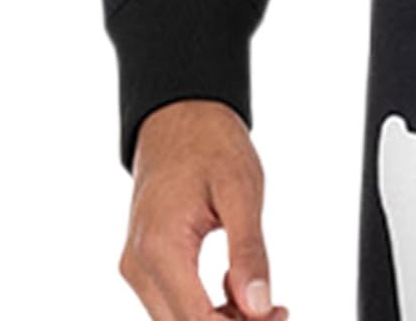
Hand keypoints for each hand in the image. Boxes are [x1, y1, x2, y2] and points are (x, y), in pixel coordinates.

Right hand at [120, 100, 287, 320]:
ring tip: (263, 298)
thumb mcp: (241, 189)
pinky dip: (206, 308)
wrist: (178, 115)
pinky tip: (234, 284)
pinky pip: (173, 304)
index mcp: (160, 247)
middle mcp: (139, 265)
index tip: (278, 314)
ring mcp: (136, 267)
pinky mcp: (143, 265)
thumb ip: (249, 251)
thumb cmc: (210, 143)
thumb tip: (259, 307)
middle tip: (278, 308)